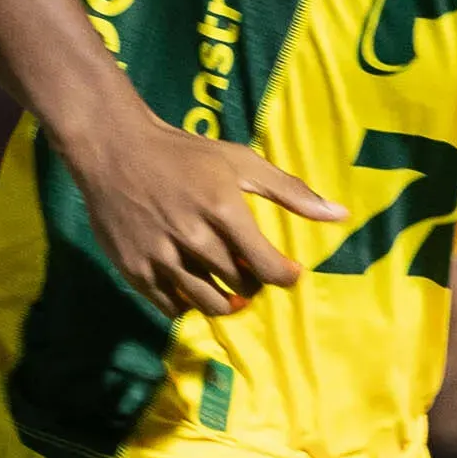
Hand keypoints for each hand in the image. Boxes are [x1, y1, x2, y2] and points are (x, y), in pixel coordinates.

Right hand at [56, 108, 340, 315]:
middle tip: (248, 267)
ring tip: (226, 284)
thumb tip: (340, 215)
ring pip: (208, 302)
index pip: (268, 267)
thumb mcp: (240, 162)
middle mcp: (193, 238)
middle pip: (240, 286)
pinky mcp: (135, 269)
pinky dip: (188, 304)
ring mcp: (161, 256)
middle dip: (252, 282)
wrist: (116, 150)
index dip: (285, 276)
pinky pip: (172, 307)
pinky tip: (192, 285)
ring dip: (225, 300)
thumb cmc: (184, 154)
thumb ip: (290, 190)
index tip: (287, 272)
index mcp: (223, 209)